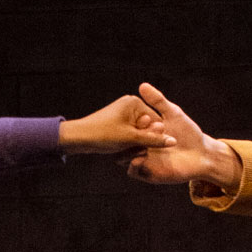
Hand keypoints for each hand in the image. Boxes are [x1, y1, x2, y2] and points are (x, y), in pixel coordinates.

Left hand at [57, 94, 177, 154]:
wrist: (78, 137)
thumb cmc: (103, 134)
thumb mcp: (131, 139)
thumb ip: (153, 140)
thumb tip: (173, 141)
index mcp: (135, 102)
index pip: (156, 121)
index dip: (153, 137)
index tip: (144, 146)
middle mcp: (131, 105)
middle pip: (148, 128)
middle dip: (143, 140)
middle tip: (131, 147)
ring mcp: (125, 114)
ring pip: (139, 133)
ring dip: (135, 144)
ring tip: (124, 149)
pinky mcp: (119, 123)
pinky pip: (131, 135)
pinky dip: (128, 143)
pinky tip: (120, 149)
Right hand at [123, 83, 243, 187]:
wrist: (201, 154)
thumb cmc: (189, 133)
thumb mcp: (173, 114)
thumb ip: (157, 101)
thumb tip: (142, 85)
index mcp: (143, 132)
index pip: (129, 127)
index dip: (133, 123)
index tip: (143, 118)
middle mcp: (140, 146)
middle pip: (124, 142)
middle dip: (130, 137)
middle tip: (140, 131)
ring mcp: (143, 160)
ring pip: (124, 157)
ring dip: (129, 151)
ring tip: (140, 144)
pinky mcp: (148, 174)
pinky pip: (133, 171)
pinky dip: (133, 165)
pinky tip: (140, 156)